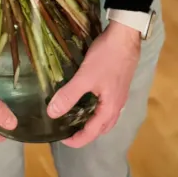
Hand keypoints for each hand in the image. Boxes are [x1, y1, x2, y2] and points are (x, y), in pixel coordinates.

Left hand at [47, 21, 141, 147]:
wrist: (125, 37)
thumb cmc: (106, 58)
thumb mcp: (85, 77)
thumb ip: (69, 95)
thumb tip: (52, 113)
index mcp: (110, 109)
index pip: (92, 133)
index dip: (76, 139)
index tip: (60, 138)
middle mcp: (117, 106)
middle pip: (101, 128)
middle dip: (85, 132)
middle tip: (68, 129)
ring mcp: (119, 95)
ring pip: (105, 116)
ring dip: (92, 121)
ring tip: (75, 116)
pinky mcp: (118, 84)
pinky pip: (107, 104)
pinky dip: (96, 108)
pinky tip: (87, 97)